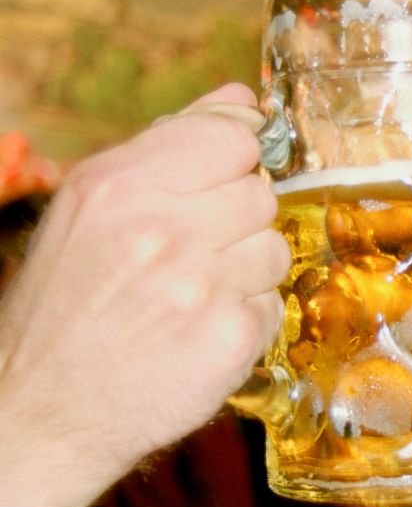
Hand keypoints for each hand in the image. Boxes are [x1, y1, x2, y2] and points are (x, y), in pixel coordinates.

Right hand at [0, 84, 288, 506]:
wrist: (42, 408)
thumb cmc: (66, 303)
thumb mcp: (92, 206)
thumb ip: (171, 145)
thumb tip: (241, 98)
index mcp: (120, 184)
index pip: (234, 138)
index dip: (232, 163)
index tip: (217, 186)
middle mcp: (163, 230)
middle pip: (261, 195)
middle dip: (235, 222)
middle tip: (190, 255)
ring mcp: (202, 286)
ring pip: (275, 249)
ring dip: (246, 271)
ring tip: (193, 295)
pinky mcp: (232, 338)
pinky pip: (274, 304)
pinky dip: (247, 318)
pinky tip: (201, 330)